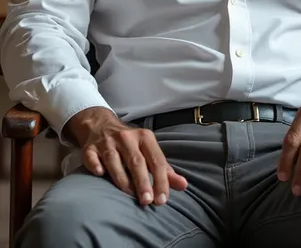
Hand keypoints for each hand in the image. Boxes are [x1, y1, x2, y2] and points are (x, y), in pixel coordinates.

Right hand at [64, 108, 186, 205]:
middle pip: (136, 161)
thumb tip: (184, 185)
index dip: (160, 180)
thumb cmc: (130, 144)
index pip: (156, 160)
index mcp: (145, 137)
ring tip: (130, 196)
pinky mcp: (90, 147)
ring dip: (122, 179)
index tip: (162, 200)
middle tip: (147, 201)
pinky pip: (92, 157)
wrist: (101, 125)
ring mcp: (107, 142)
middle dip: (143, 182)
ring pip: (115, 161)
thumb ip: (165, 170)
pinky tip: (100, 174)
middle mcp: (127, 137)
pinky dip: (96, 165)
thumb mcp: (149, 151)